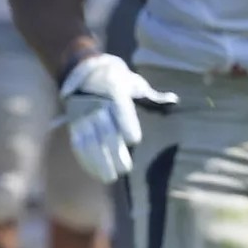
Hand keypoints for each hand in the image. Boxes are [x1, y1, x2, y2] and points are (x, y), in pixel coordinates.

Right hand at [59, 53, 176, 183]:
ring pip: (89, 140)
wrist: (83, 70)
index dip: (126, 125)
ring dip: (98, 161)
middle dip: (114, 151)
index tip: (134, 140)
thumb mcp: (134, 82)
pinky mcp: (74, 123)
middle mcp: (97, 105)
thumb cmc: (118, 79)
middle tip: (125, 169)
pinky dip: (86, 159)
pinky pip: (78, 143)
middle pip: (105, 130)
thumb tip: (173, 99)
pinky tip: (94, 172)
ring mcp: (83, 115)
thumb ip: (152, 95)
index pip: (120, 110)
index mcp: (114, 92)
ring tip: (109, 177)